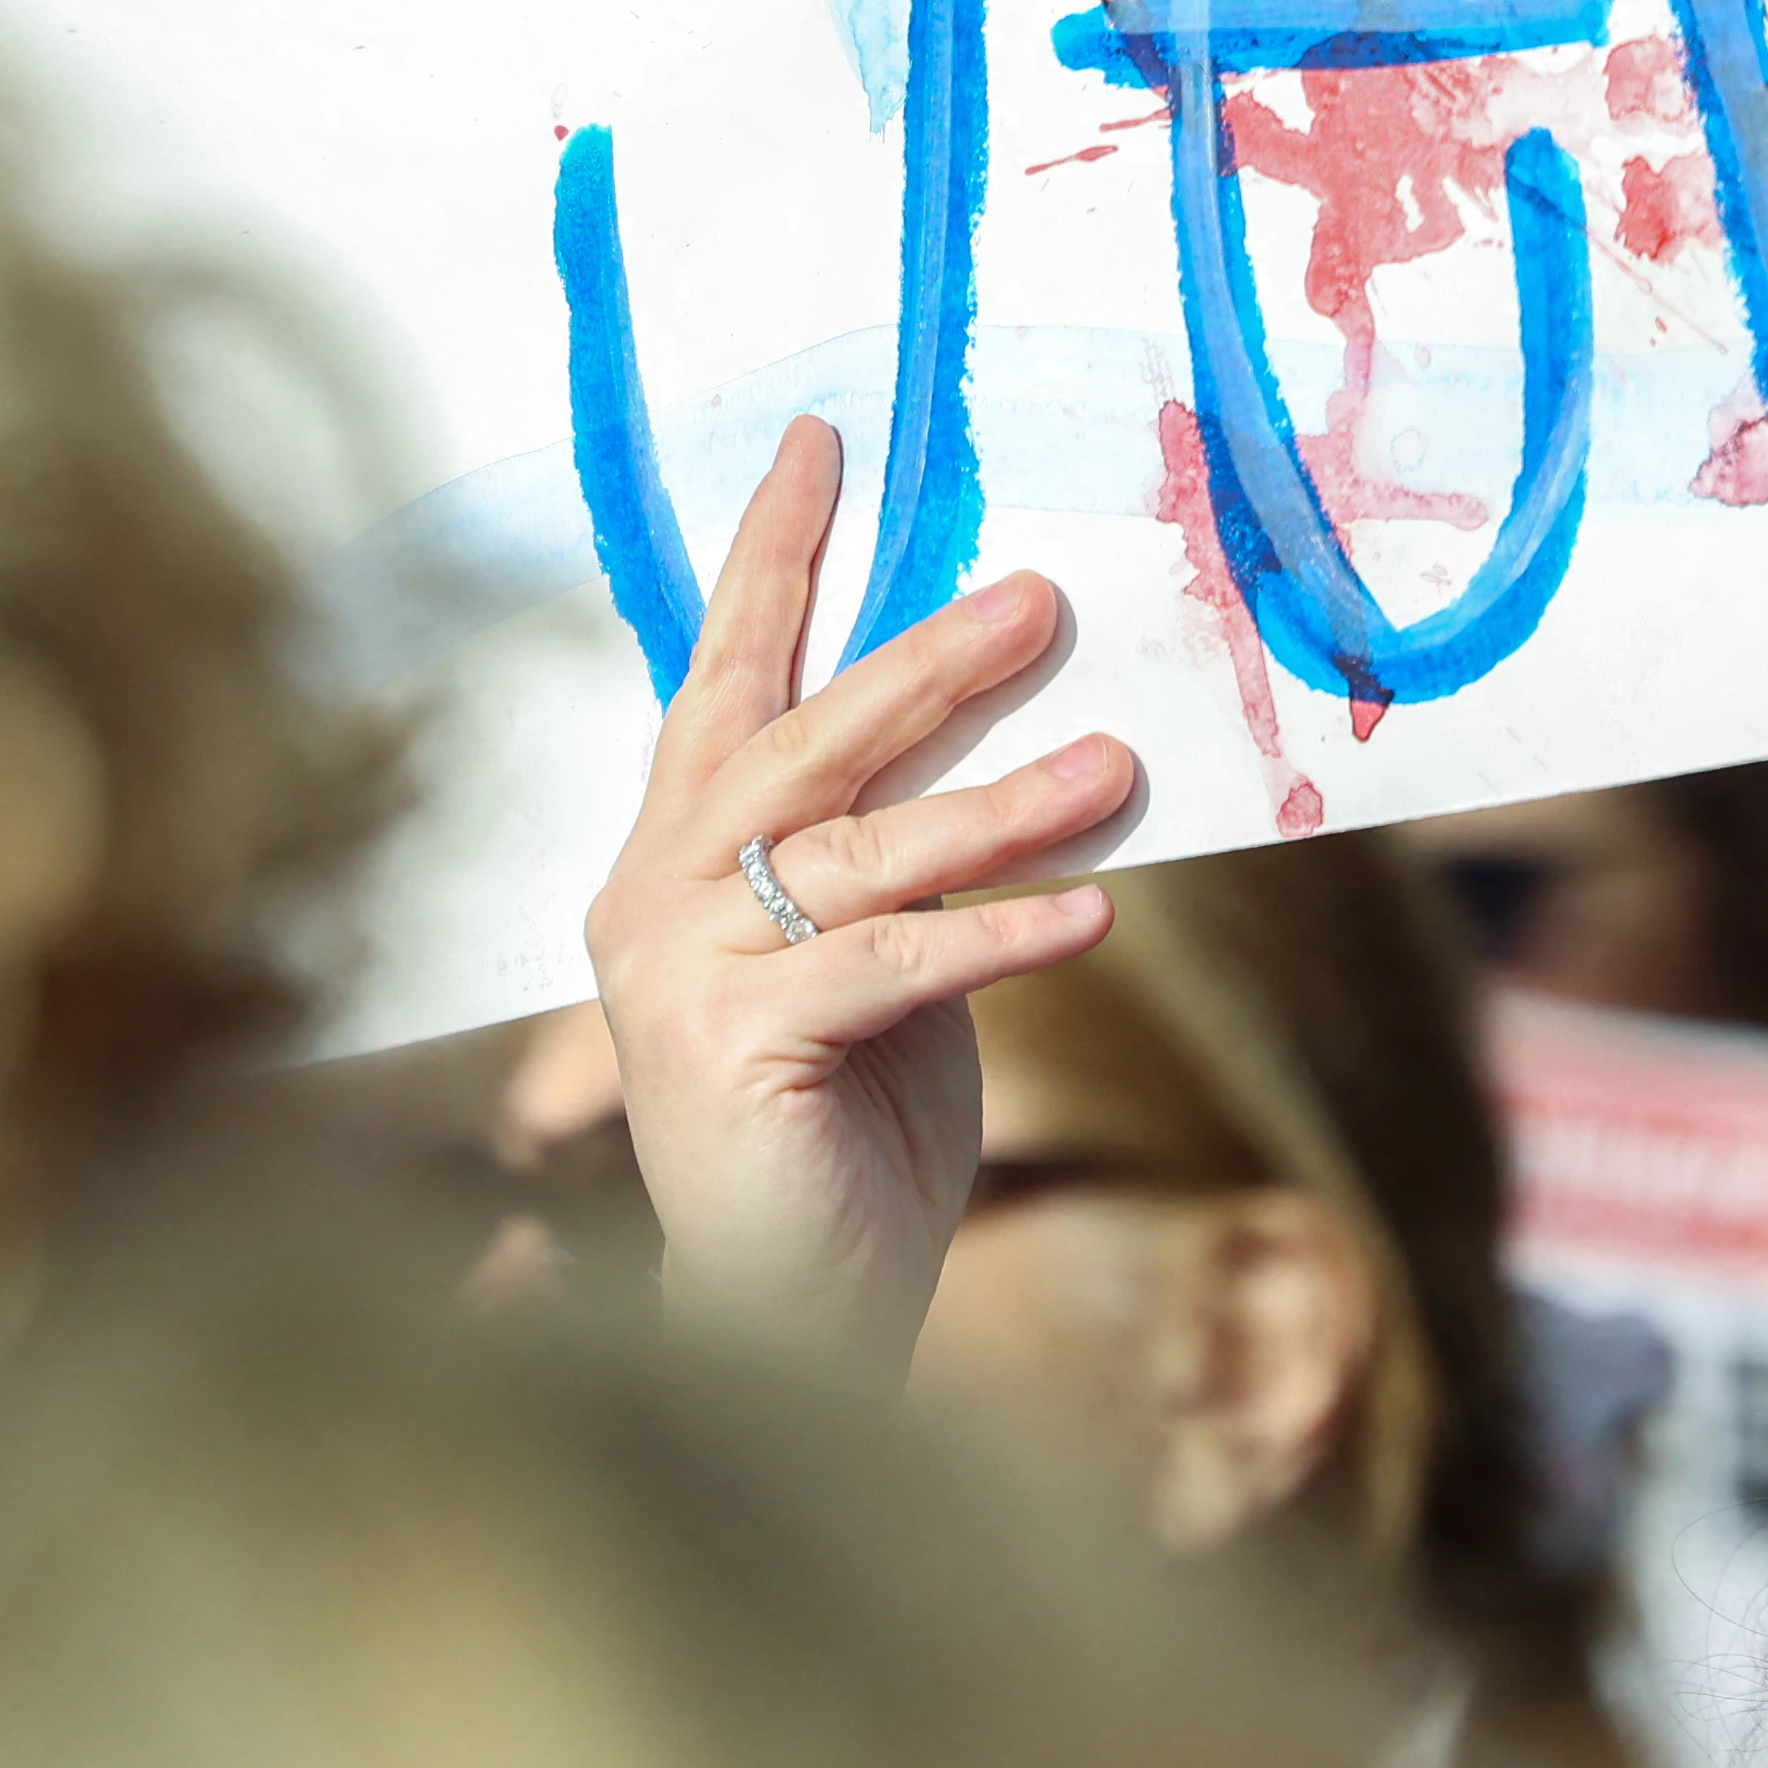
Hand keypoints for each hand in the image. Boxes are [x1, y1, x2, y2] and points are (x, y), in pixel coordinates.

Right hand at [577, 414, 1137, 1362]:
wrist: (794, 1325)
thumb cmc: (848, 1139)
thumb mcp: (881, 960)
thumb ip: (906, 855)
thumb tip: (1043, 725)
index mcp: (671, 855)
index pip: (723, 676)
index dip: (771, 556)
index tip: (823, 441)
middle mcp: (647, 893)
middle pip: (798, 739)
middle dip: (920, 659)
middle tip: (1038, 598)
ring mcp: (669, 970)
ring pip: (856, 851)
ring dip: (1000, 800)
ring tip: (1120, 762)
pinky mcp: (723, 1047)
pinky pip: (888, 965)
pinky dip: (997, 932)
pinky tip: (1094, 910)